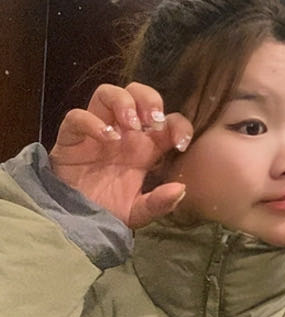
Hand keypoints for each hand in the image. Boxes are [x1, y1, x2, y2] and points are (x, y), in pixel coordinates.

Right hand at [49, 83, 193, 227]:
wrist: (74, 223)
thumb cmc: (108, 210)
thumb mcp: (139, 212)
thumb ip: (159, 203)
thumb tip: (180, 190)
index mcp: (146, 146)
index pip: (168, 119)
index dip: (179, 125)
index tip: (182, 143)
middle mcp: (123, 132)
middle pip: (137, 93)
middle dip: (149, 99)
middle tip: (153, 122)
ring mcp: (96, 131)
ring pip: (106, 93)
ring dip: (122, 102)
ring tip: (131, 124)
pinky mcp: (71, 138)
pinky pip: (76, 116)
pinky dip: (91, 122)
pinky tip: (107, 138)